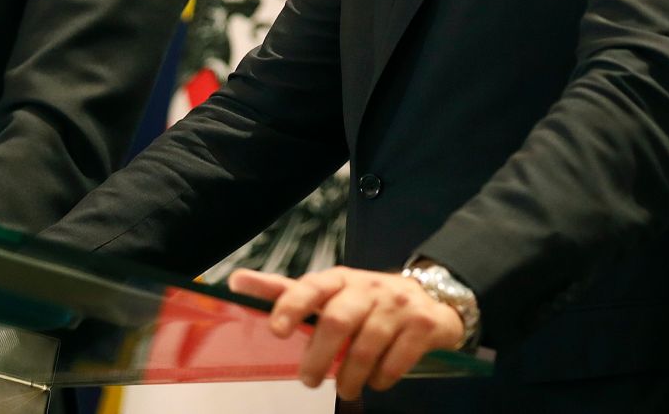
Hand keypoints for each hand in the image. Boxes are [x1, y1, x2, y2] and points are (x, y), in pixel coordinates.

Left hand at [227, 265, 464, 400]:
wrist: (432, 299)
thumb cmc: (367, 300)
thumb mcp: (331, 292)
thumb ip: (288, 292)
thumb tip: (236, 281)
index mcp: (341, 279)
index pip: (312, 286)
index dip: (292, 305)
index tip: (276, 330)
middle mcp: (369, 287)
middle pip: (337, 320)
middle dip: (319, 356)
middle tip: (307, 380)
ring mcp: (398, 304)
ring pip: (366, 346)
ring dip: (351, 376)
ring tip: (345, 389)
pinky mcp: (423, 325)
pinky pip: (397, 360)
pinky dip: (382, 378)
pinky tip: (376, 381)